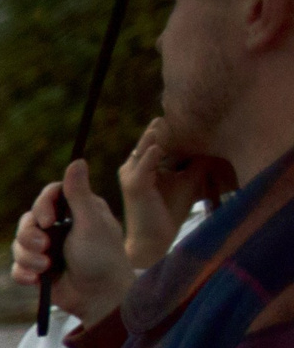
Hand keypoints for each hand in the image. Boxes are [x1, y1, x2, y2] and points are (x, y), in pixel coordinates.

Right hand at [12, 161, 128, 326]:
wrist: (99, 297)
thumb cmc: (102, 257)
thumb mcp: (91, 223)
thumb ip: (79, 193)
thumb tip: (76, 159)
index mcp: (76, 211)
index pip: (48, 196)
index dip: (42, 206)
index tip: (48, 221)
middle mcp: (60, 228)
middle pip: (27, 221)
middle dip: (30, 236)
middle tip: (44, 247)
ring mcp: (47, 250)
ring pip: (18, 245)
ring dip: (27, 257)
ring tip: (45, 268)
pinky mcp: (38, 271)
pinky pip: (17, 267)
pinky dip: (23, 273)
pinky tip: (36, 280)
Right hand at [118, 118, 233, 267]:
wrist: (154, 240)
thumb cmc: (169, 212)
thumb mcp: (188, 179)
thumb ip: (195, 160)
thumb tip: (216, 138)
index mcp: (142, 164)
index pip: (157, 137)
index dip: (173, 126)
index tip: (193, 111)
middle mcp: (132, 165)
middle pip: (152, 136)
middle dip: (167, 124)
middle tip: (187, 107)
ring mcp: (130, 174)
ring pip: (148, 145)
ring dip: (161, 133)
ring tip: (175, 119)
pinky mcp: (134, 184)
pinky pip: (146, 161)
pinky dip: (156, 151)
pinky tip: (167, 141)